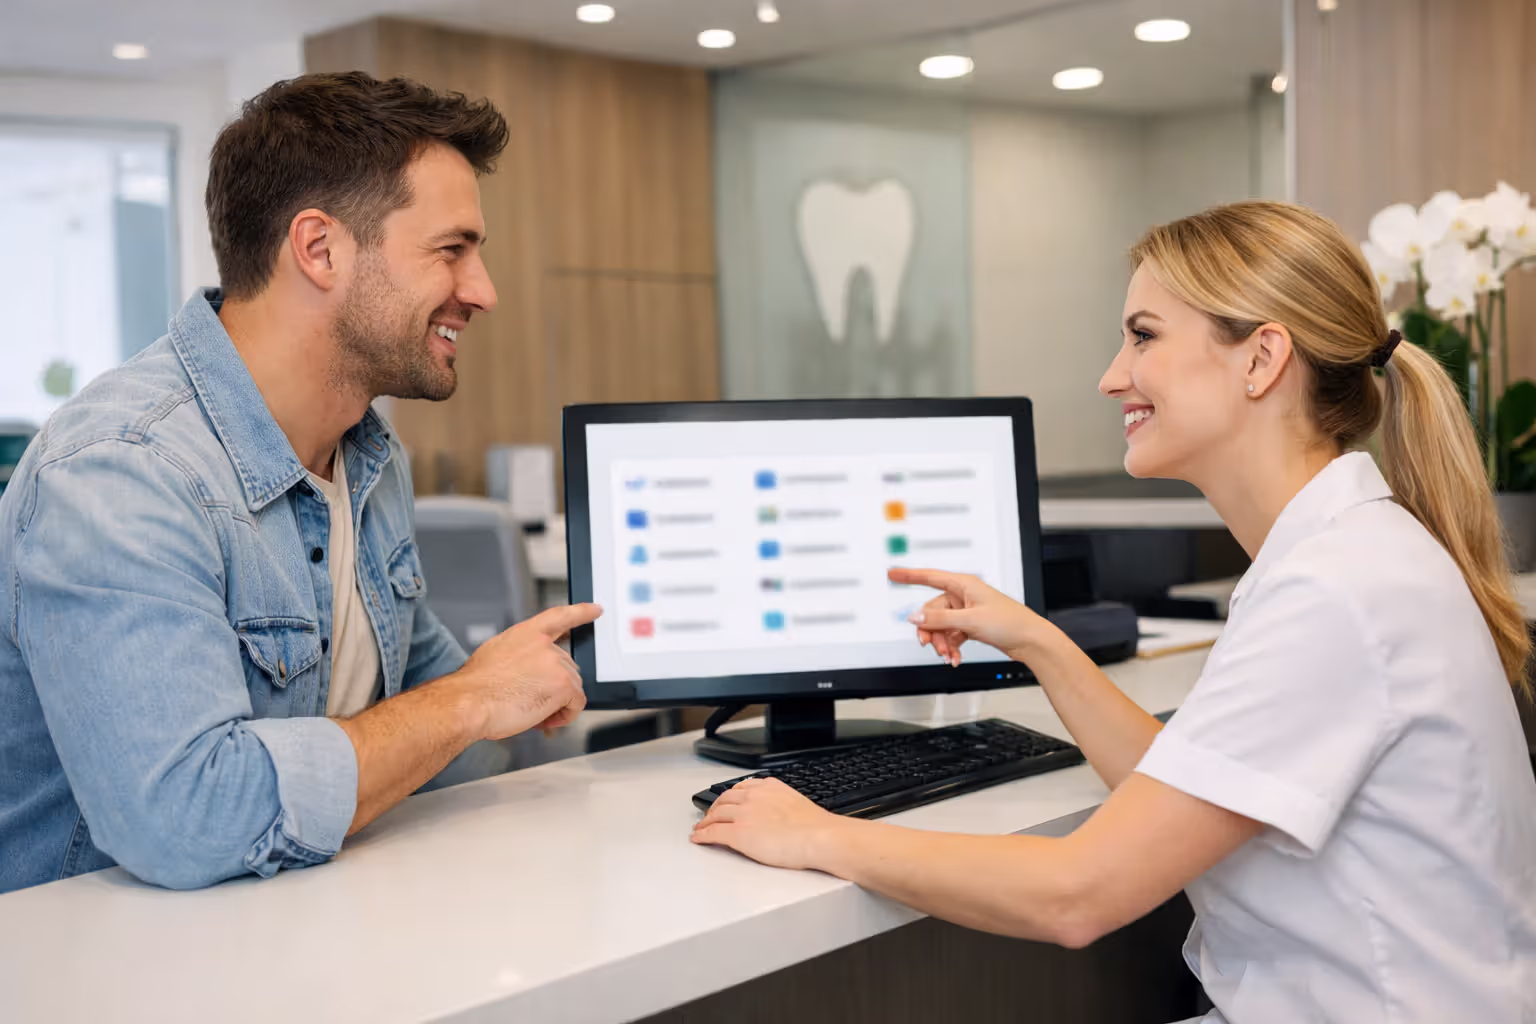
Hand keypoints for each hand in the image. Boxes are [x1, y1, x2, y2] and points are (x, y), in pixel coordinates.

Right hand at [452, 603, 602, 739]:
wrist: (468, 702)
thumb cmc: (475, 687)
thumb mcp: (495, 655)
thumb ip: (520, 655)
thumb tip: (529, 670)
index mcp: (526, 634)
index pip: (560, 617)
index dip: (580, 612)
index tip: (595, 609)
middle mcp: (544, 645)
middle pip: (567, 666)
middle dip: (554, 686)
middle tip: (532, 700)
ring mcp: (557, 663)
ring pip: (572, 687)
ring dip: (557, 703)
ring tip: (532, 712)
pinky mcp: (564, 685)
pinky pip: (577, 704)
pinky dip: (565, 716)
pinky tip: (544, 719)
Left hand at [691, 778, 845, 869]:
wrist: (817, 837)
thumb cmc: (815, 827)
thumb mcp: (796, 803)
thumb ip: (781, 802)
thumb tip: (780, 814)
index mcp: (769, 786)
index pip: (741, 788)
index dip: (729, 796)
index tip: (726, 801)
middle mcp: (753, 796)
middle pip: (724, 799)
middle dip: (714, 808)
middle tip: (709, 816)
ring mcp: (743, 814)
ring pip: (716, 815)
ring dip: (705, 821)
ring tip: (700, 828)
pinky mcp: (737, 833)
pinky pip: (713, 832)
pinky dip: (702, 835)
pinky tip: (698, 838)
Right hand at [888, 568, 1041, 665]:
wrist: (1030, 641)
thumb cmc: (1009, 622)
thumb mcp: (970, 620)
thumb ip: (940, 619)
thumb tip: (916, 617)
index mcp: (964, 585)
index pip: (929, 576)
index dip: (909, 575)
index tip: (892, 573)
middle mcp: (964, 595)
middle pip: (933, 611)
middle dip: (931, 631)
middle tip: (930, 645)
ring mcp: (967, 611)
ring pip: (941, 626)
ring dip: (942, 642)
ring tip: (948, 656)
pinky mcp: (972, 625)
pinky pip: (952, 634)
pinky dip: (951, 646)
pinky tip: (954, 658)